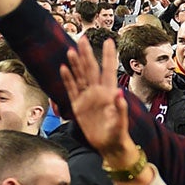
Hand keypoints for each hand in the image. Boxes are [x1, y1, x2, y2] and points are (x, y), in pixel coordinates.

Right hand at [59, 33, 135, 167]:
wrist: (109, 146)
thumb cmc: (118, 135)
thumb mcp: (121, 123)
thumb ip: (120, 109)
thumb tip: (119, 93)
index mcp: (109, 93)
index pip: (108, 70)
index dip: (108, 56)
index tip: (109, 41)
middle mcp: (98, 92)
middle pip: (91, 69)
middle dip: (87, 54)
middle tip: (82, 38)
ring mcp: (87, 98)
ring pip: (80, 76)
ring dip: (76, 64)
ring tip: (71, 50)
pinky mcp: (78, 106)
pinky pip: (72, 89)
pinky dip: (68, 79)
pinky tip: (63, 68)